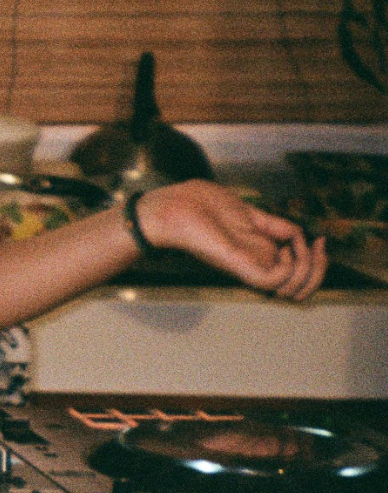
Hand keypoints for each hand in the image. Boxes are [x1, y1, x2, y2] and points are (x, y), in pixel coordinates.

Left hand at [134, 181, 325, 300]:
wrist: (172, 206)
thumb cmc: (201, 205)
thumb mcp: (248, 213)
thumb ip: (273, 225)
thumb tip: (299, 233)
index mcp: (259, 254)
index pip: (295, 275)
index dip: (316, 263)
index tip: (321, 241)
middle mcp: (255, 265)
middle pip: (299, 286)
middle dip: (319, 270)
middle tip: (320, 247)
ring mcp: (247, 266)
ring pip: (291, 287)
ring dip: (309, 269)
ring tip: (301, 248)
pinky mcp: (237, 264)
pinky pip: (273, 281)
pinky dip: (289, 268)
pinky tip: (284, 250)